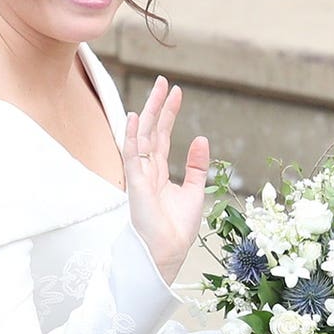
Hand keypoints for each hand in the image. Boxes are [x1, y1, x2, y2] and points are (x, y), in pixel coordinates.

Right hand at [123, 75, 209, 283]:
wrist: (169, 251)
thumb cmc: (177, 228)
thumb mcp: (194, 191)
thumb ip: (196, 166)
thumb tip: (201, 138)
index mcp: (159, 172)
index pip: (162, 135)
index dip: (169, 114)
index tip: (177, 92)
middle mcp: (147, 170)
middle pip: (151, 130)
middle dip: (158, 105)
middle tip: (164, 81)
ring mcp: (140, 175)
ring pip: (142, 136)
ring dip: (149, 112)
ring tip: (157, 89)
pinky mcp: (136, 184)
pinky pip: (132, 156)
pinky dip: (132, 136)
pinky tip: (134, 118)